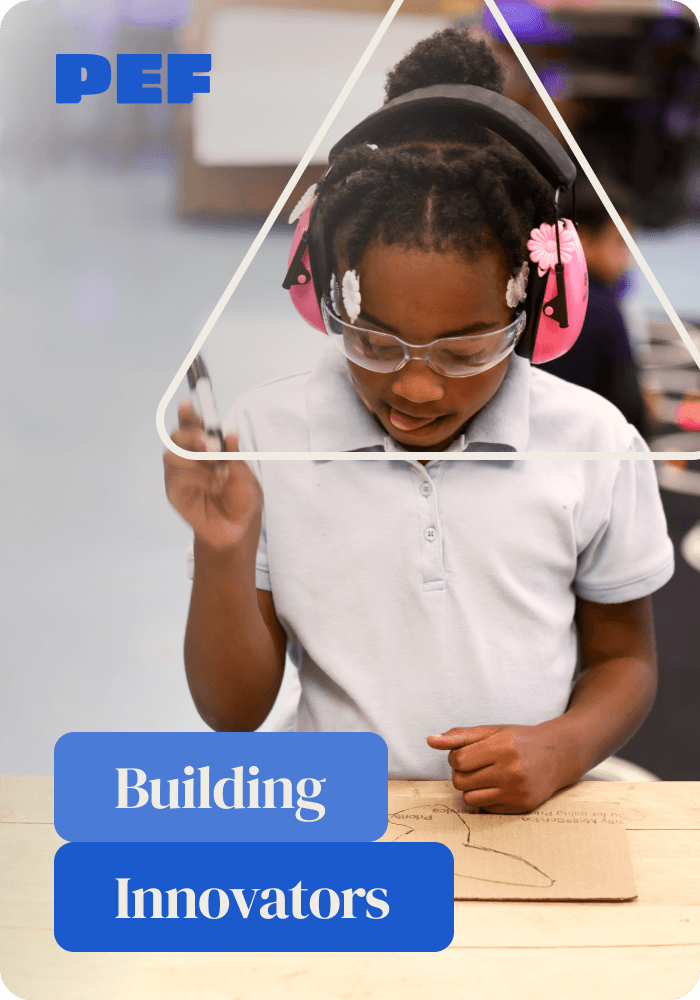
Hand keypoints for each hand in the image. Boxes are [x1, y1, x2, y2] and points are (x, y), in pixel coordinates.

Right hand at [163, 398, 262, 550]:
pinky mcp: (173, 490)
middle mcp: (188, 456)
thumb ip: (235, 456)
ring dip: (195, 459)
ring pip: (171, 453)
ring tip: (218, 472)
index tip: (188, 401)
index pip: (192, 423)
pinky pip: (175, 475)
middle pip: (177, 435)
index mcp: (206, 446)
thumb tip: (231, 433)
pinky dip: (195, 477)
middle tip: (214, 447)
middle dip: (194, 436)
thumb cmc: (241, 498)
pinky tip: (211, 485)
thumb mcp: (245, 477)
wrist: (238, 528)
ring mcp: (178, 473)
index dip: (187, 412)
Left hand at [427, 723, 568, 813]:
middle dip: (461, 773)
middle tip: (477, 765)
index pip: (458, 760)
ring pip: (469, 798)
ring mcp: (518, 792)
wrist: (558, 755)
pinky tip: (500, 786)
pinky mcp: (521, 807)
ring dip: (471, 788)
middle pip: (460, 781)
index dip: (456, 757)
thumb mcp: (491, 731)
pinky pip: (486, 808)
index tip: (467, 753)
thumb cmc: (519, 740)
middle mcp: (511, 771)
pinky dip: (486, 798)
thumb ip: (459, 736)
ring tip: (485, 776)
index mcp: (502, 747)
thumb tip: (430, 740)